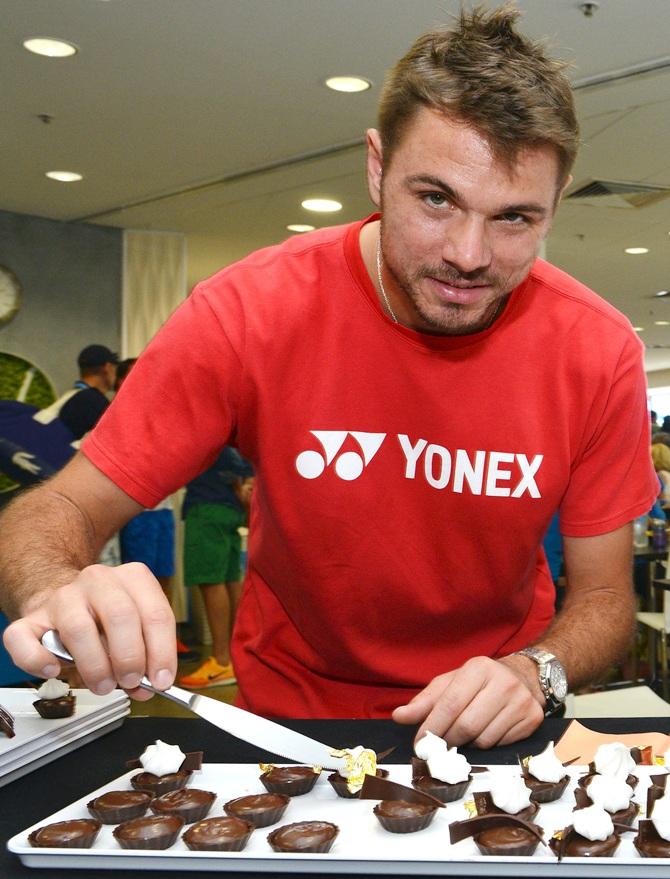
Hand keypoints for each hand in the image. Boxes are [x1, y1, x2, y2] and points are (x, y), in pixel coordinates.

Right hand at [2, 562, 176, 700]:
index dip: (161, 651)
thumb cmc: (105, 621)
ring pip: (77, 628)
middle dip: (129, 656)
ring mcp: (63, 596)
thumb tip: (148, 685)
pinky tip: (53, 670)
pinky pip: (26, 639)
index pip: (156, 613)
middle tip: (131, 682)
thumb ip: (146, 655)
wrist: (64, 603)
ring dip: (94, 665)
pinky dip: (39, 660)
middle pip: (120, 615)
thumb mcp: (136, 630)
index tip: (160, 680)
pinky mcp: (31, 618)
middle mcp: (99, 580)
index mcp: (133, 578)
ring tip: (103, 685)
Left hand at [392, 655, 544, 748]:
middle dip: (448, 740)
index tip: (420, 744)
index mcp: (478, 668)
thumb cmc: (479, 682)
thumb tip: (399, 716)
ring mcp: (521, 701)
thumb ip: (425, 701)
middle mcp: (503, 682)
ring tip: (465, 734)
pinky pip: (502, 745)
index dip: (432, 727)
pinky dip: (487, 744)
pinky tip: (486, 732)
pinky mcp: (533, 719)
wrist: (524, 676)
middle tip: (440, 746)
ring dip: (468, 744)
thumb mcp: (451, 683)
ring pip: (484, 740)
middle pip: (467, 726)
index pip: (450, 704)